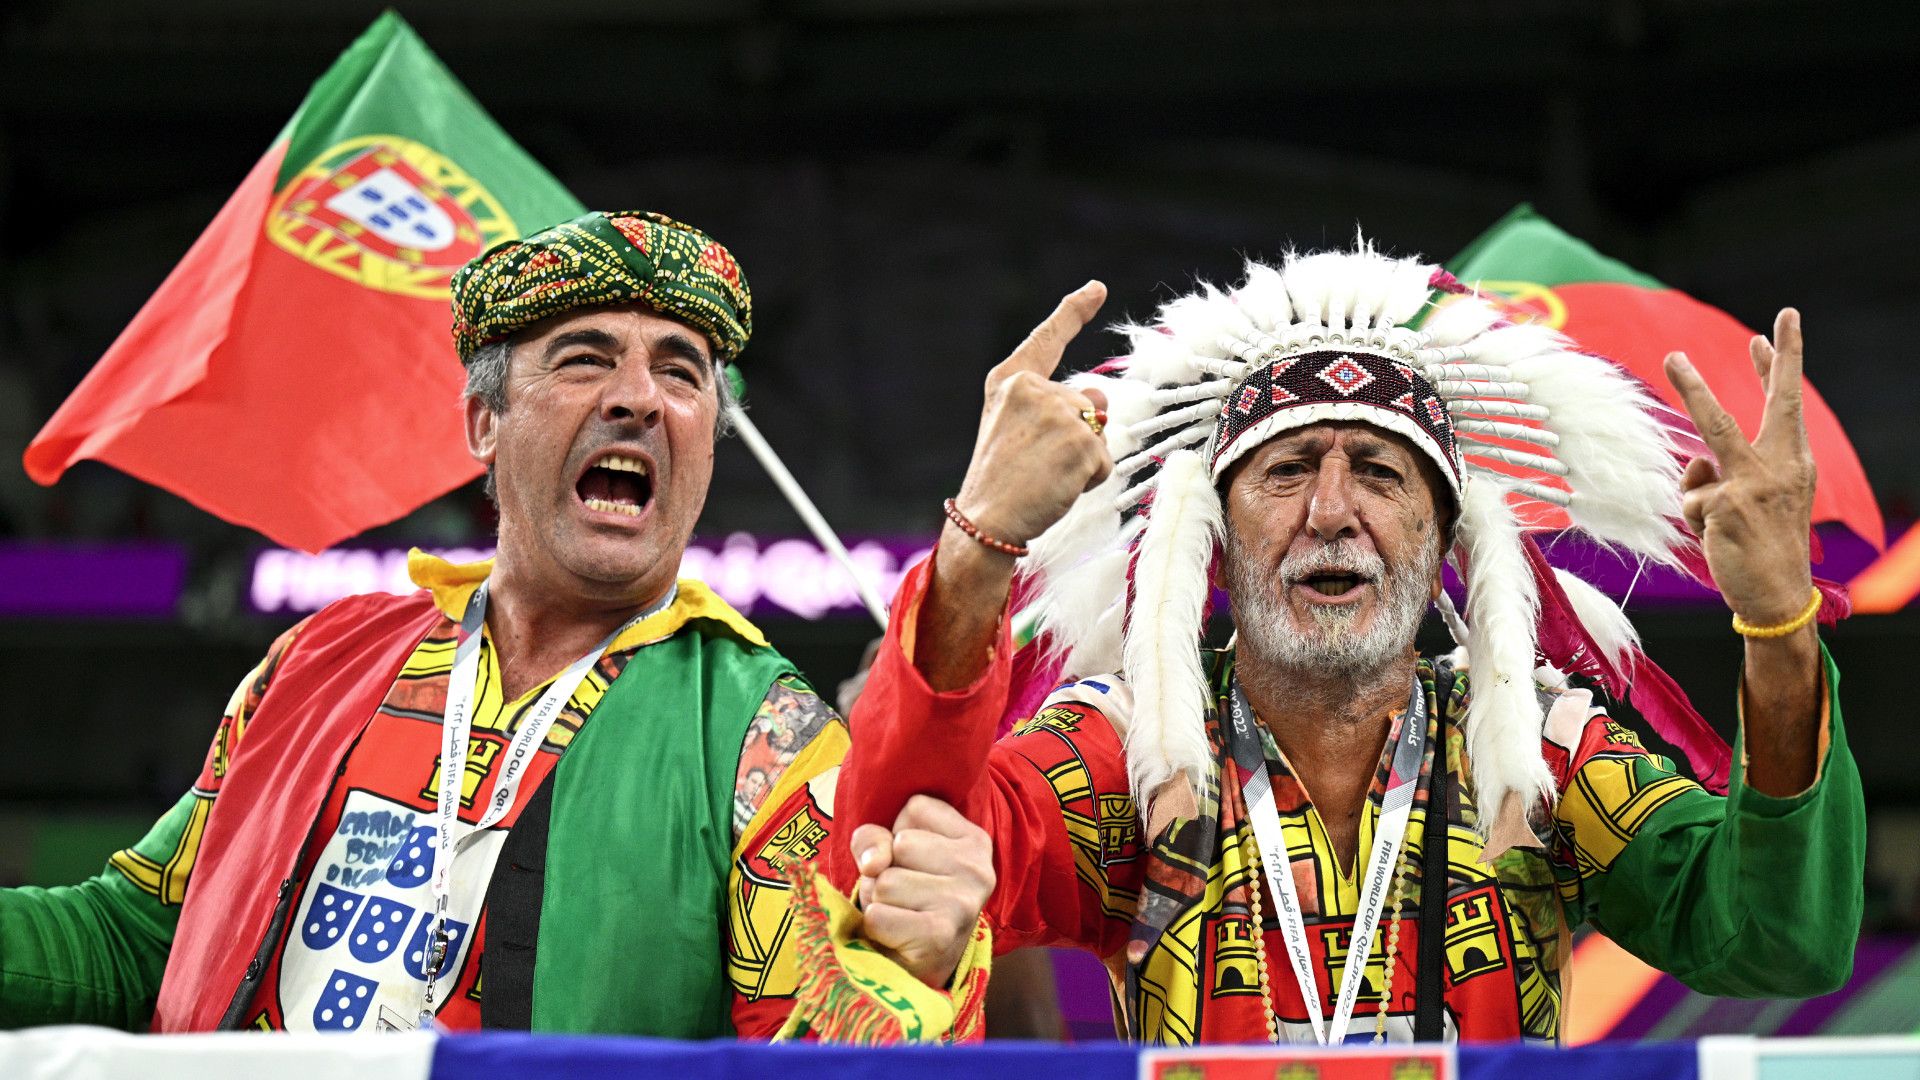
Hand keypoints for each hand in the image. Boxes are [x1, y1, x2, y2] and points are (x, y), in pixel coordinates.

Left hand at [847, 795, 994, 987]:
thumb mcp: (891, 853)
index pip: (915, 807)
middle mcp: (978, 869)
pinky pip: (877, 915)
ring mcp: (962, 903)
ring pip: (885, 881)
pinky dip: (875, 927)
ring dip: (879, 900)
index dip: (899, 835)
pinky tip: (897, 935)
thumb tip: (875, 863)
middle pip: (899, 844)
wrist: (921, 968)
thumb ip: (874, 838)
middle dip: (887, 870)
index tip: (916, 863)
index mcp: (975, 840)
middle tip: (906, 896)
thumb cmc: (906, 899)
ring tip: (901, 915)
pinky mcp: (939, 935)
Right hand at [952, 282, 1113, 547]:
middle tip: (1038, 465)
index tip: (1096, 288)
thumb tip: (1101, 400)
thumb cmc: (1000, 480)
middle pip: (1089, 403)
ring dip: (1084, 459)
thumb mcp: (1014, 428)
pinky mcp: (1081, 442)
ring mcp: (1059, 413)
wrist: (987, 519)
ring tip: (1046, 476)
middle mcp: (1033, 388)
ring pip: (1099, 432)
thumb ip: (1054, 405)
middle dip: (1079, 436)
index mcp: (1010, 381)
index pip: (1048, 339)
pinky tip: (1058, 487)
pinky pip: (1105, 461)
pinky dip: (1090, 480)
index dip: (1074, 311)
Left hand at [1663, 308, 1816, 625]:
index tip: (1783, 322)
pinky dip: (1693, 517)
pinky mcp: (1727, 504)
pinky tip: (1713, 535)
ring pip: (1714, 427)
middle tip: (1753, 321)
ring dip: (1693, 388)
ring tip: (1673, 356)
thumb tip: (1697, 462)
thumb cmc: (1765, 548)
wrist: (1777, 596)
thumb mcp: (1756, 502)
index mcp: (1793, 462)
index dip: (1783, 362)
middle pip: (1770, 401)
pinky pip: (1690, 499)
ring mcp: (1755, 483)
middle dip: (1762, 358)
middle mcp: (1781, 466)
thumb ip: (1729, 472)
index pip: (1788, 403)